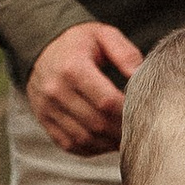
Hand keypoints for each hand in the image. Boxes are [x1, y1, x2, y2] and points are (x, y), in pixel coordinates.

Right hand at [29, 17, 143, 154]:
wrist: (42, 49)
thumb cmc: (79, 43)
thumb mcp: (103, 35)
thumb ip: (125, 54)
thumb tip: (141, 77)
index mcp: (73, 68)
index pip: (106, 102)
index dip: (127, 113)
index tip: (143, 113)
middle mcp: (56, 91)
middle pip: (97, 124)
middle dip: (121, 131)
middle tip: (138, 130)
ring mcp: (47, 109)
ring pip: (84, 139)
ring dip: (108, 143)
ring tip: (124, 137)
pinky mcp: (45, 121)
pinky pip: (71, 144)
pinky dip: (92, 148)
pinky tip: (105, 141)